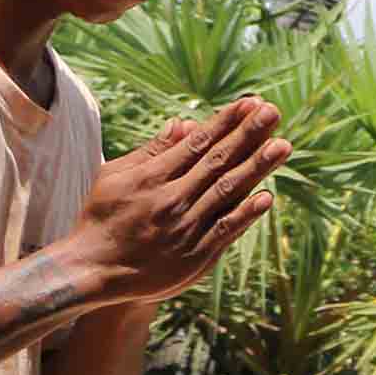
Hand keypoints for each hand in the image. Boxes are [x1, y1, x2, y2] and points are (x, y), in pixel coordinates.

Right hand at [61, 101, 286, 308]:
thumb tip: (183, 123)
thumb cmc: (102, 218)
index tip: (250, 103)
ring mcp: (185, 229)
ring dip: (257, 167)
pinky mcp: (194, 256)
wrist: (93, 271)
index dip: (226, 122)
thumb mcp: (116, 175)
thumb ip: (153, 151)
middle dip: (248, 135)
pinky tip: (267, 197)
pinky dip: (246, 214)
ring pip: (226, 192)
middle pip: (217, 161)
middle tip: (273, 112)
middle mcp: (172, 199)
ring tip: (282, 146)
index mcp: (152, 176)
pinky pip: (225, 231)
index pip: (198, 142)